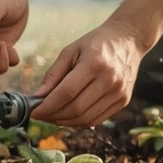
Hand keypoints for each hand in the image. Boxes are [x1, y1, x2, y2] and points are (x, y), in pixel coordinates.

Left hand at [30, 20, 144, 126]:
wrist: (128, 40)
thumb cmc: (95, 43)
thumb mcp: (70, 51)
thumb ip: (53, 74)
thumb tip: (37, 97)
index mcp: (94, 63)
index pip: (66, 93)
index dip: (47, 106)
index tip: (34, 112)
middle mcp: (109, 80)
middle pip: (76, 108)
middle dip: (53, 116)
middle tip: (41, 115)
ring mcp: (119, 92)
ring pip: (86, 118)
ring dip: (65, 122)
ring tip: (52, 116)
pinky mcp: (123, 101)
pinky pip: (97, 120)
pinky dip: (79, 122)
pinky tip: (68, 116)